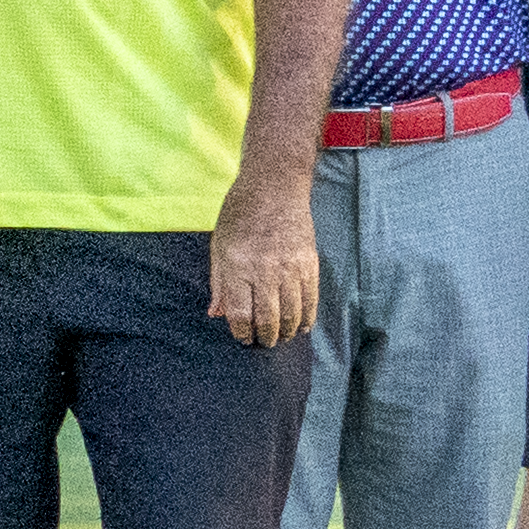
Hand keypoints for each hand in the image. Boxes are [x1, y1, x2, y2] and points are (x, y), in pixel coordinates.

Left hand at [209, 174, 318, 346]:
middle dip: (264, 338)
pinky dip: (306, 318)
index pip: (240, 313)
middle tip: (262, 342)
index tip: (242, 337)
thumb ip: (219, 282)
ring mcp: (290, 267)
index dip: (241, 332)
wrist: (275, 186)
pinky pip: (310, 300)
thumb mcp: (219, 245)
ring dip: (285, 332)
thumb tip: (217, 313)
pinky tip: (301, 326)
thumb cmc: (241, 213)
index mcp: (237, 266)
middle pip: (267, 319)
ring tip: (280, 337)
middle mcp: (265, 270)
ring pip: (291, 313)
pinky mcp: (309, 263)